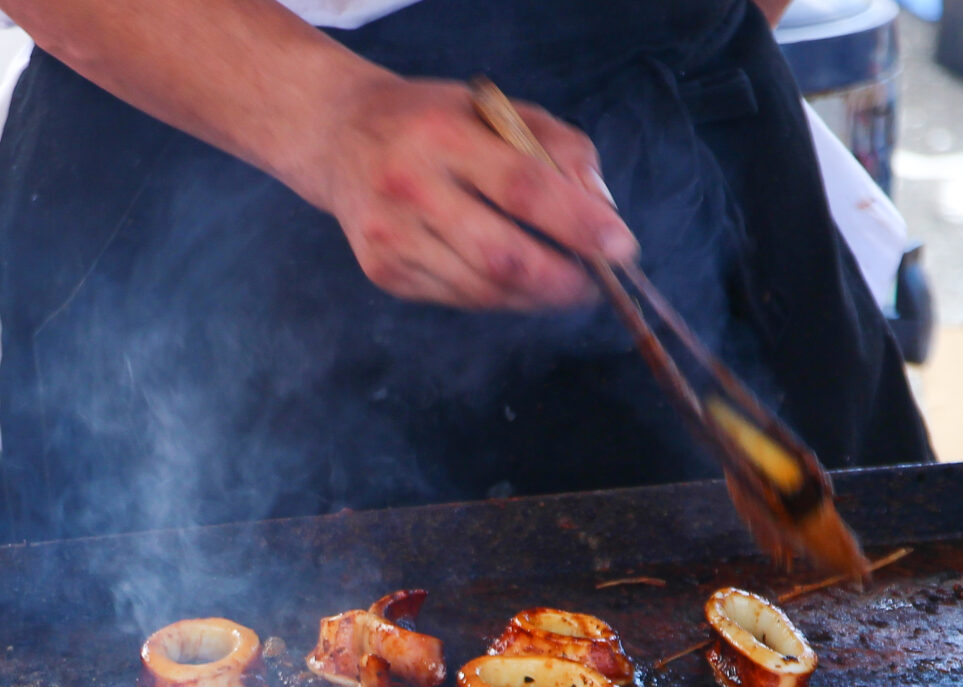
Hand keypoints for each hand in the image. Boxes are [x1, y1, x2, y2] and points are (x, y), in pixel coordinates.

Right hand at [297, 74, 637, 313]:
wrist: (342, 138)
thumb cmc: (435, 121)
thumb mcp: (499, 109)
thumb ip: (559, 148)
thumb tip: (601, 210)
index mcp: (443, 136)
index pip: (522, 187)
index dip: (577, 223)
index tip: (620, 246)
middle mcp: (411, 188)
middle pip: (502, 257)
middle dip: (561, 281)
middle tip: (595, 282)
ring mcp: (391, 237)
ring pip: (483, 291)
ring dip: (535, 296)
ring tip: (561, 282)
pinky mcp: (383, 272)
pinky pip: (459, 299)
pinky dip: (499, 296)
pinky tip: (511, 279)